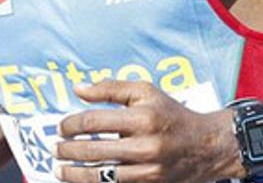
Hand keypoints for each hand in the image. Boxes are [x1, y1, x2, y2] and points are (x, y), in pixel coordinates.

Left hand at [55, 81, 242, 182]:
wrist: (206, 146)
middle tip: (56, 150)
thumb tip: (78, 88)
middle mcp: (146, 145)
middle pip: (94, 150)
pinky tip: (82, 180)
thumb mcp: (146, 92)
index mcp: (143, 117)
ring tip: (61, 170)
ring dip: (75, 174)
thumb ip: (111, 88)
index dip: (71, 125)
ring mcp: (148, 171)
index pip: (94, 121)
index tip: (61, 127)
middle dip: (68, 151)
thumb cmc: (171, 115)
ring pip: (101, 176)